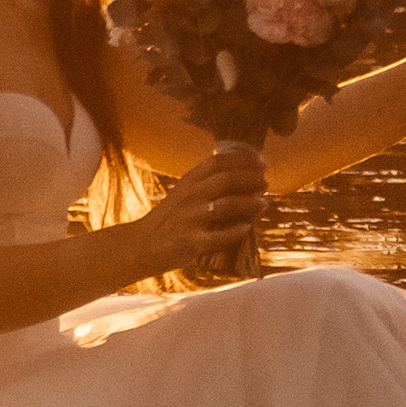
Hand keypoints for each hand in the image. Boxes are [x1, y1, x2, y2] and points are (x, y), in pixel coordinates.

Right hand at [142, 144, 267, 273]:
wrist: (140, 246)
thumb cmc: (168, 220)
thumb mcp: (182, 195)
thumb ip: (205, 185)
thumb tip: (245, 179)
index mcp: (187, 182)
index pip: (217, 162)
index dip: (243, 160)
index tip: (262, 162)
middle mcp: (188, 197)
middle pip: (226, 180)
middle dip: (251, 180)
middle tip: (265, 183)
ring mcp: (189, 219)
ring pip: (227, 205)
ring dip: (250, 203)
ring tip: (263, 203)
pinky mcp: (191, 243)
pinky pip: (220, 236)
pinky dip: (236, 231)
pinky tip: (247, 228)